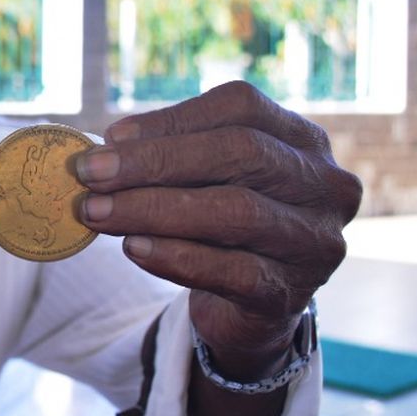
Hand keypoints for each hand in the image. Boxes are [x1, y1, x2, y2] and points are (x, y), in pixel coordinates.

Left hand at [76, 81, 361, 371]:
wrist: (246, 308)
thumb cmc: (216, 223)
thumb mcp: (199, 179)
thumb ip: (165, 157)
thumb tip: (102, 150)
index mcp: (302, 140)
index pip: (241, 108)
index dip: (172, 119)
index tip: (110, 137)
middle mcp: (324, 185)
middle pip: (241, 153)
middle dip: (155, 161)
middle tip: (91, 174)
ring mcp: (315, 242)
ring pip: (236, 212)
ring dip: (153, 209)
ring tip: (97, 212)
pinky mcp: (291, 294)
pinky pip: (231, 271)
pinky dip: (175, 257)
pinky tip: (133, 248)